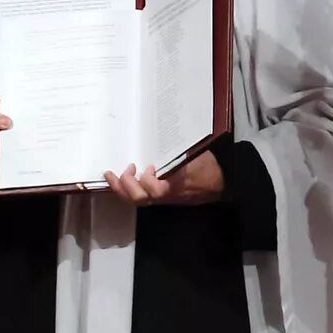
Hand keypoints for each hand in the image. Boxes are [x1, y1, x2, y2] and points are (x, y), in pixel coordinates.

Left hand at [107, 153, 221, 205]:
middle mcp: (165, 195)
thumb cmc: (208, 169)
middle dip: (125, 185)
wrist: (218, 184)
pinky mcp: (158, 197)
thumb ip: (178, 149)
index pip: (155, 191)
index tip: (150, 167)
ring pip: (135, 200)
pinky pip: (139, 197)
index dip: (148, 181)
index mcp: (175, 185)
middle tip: (126, 169)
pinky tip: (122, 178)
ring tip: (113, 175)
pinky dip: (126, 189)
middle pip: (138, 198)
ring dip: (120, 188)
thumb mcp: (196, 155)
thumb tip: (164, 133)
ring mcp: (160, 198)